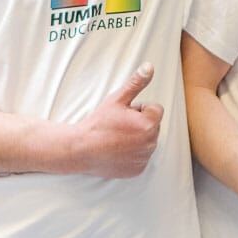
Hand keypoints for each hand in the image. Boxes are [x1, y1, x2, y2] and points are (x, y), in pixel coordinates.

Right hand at [75, 64, 162, 178]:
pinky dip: (133, 153)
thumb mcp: (116, 99)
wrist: (81, 149)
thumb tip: (150, 67)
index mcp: (149, 124)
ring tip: (117, 137)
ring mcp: (144, 158)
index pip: (155, 109)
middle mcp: (151, 143)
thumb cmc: (98, 123)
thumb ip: (136, 83)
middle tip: (119, 125)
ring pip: (148, 141)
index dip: (139, 108)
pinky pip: (141, 156)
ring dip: (138, 137)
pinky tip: (117, 150)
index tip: (124, 114)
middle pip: (153, 125)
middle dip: (140, 122)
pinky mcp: (138, 169)